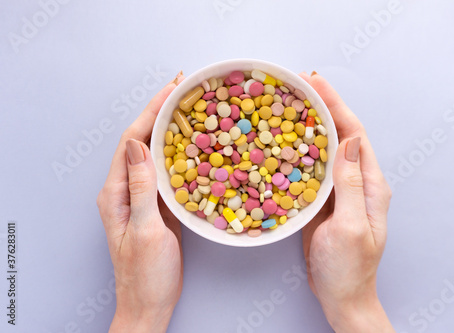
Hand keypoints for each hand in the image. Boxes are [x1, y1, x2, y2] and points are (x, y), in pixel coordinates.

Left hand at [97, 71, 184, 332]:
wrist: (149, 302)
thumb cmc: (146, 274)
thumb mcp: (145, 230)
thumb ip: (141, 189)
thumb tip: (138, 146)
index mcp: (116, 193)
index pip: (132, 142)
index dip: (150, 113)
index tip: (170, 90)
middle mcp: (126, 190)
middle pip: (142, 142)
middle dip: (161, 113)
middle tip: (184, 90)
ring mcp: (142, 197)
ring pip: (156, 154)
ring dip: (172, 130)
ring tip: (191, 110)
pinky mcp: (158, 206)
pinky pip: (167, 172)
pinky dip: (180, 154)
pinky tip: (196, 146)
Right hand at [300, 72, 393, 331]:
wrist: (341, 294)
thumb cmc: (349, 267)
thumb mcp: (351, 226)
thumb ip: (351, 185)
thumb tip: (350, 140)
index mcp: (371, 185)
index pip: (354, 134)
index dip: (336, 106)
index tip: (316, 83)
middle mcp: (357, 182)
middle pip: (339, 135)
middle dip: (322, 107)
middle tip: (299, 85)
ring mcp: (339, 191)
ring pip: (323, 149)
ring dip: (308, 125)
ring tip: (288, 105)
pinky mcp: (322, 200)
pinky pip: (310, 169)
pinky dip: (297, 151)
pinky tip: (282, 142)